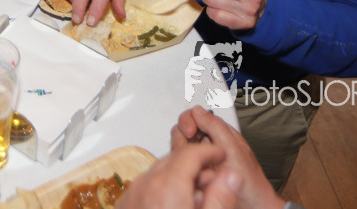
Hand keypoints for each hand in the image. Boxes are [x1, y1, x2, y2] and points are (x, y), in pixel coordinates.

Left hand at [115, 140, 239, 208]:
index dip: (210, 152)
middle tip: (212, 184)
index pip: (191, 153)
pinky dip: (162, 189)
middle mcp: (146, 186)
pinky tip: (173, 206)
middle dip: (196, 167)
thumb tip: (231, 176)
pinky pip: (146, 186)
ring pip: (159, 172)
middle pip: (175, 160)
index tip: (220, 156)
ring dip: (178, 178)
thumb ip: (220, 197)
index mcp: (168, 188)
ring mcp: (132, 195)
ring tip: (195, 200)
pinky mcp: (125, 204)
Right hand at [170, 107, 285, 208]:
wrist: (251, 206)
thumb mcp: (233, 149)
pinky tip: (190, 172)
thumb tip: (198, 111)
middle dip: (182, 137)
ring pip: (180, 145)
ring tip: (192, 163)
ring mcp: (201, 157)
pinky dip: (181, 165)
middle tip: (188, 149)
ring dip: (181, 152)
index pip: (196, 115)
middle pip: (184, 128)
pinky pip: (180, 162)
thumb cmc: (250, 181)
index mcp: (220, 133)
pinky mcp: (195, 170)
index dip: (189, 121)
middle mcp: (208, 143)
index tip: (191, 132)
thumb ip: (216, 127)